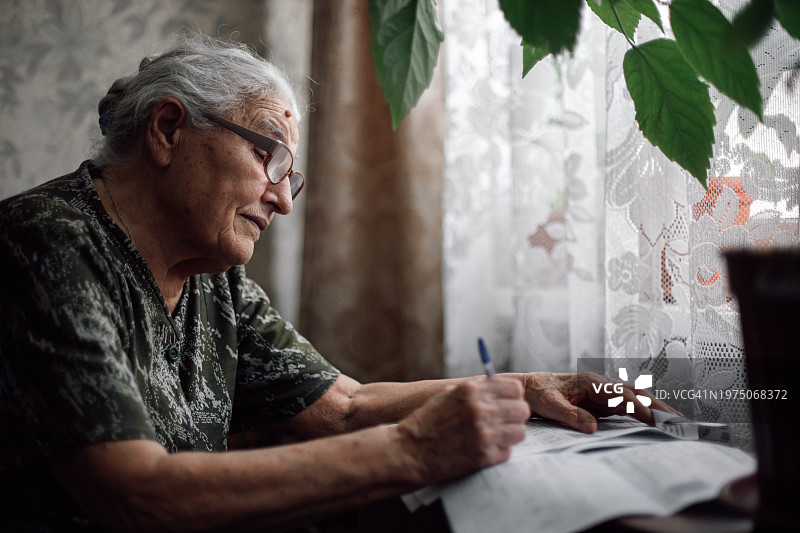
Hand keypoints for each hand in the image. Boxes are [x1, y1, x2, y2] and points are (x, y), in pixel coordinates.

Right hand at [396, 377, 529, 484]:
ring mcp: (484, 434)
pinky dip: (499, 451)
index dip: (513, 396)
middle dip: (515, 415)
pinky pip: (508, 451)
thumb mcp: (448, 394)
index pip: (515, 388)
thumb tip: (502, 387)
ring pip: (520, 431)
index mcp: (471, 391)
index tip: (508, 402)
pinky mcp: (484, 456)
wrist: (409, 451)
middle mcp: (480, 410)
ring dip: (510, 434)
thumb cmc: (428, 422)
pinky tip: (485, 449)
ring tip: (495, 436)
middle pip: (522, 409)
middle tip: (504, 422)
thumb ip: (476, 389)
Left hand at [521, 372, 680, 432]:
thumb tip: (593, 427)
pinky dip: (645, 413)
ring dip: (656, 409)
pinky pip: (628, 407)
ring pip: (636, 399)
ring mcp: (604, 392)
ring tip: (677, 423)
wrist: (529, 387)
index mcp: (591, 382)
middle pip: (636, 394)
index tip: (657, 421)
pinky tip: (657, 423)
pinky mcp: (603, 401)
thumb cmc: (538, 393)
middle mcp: (601, 385)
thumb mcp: (549, 405)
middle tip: (680, 422)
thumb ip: (570, 415)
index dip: (640, 408)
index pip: (621, 396)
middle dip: (659, 407)